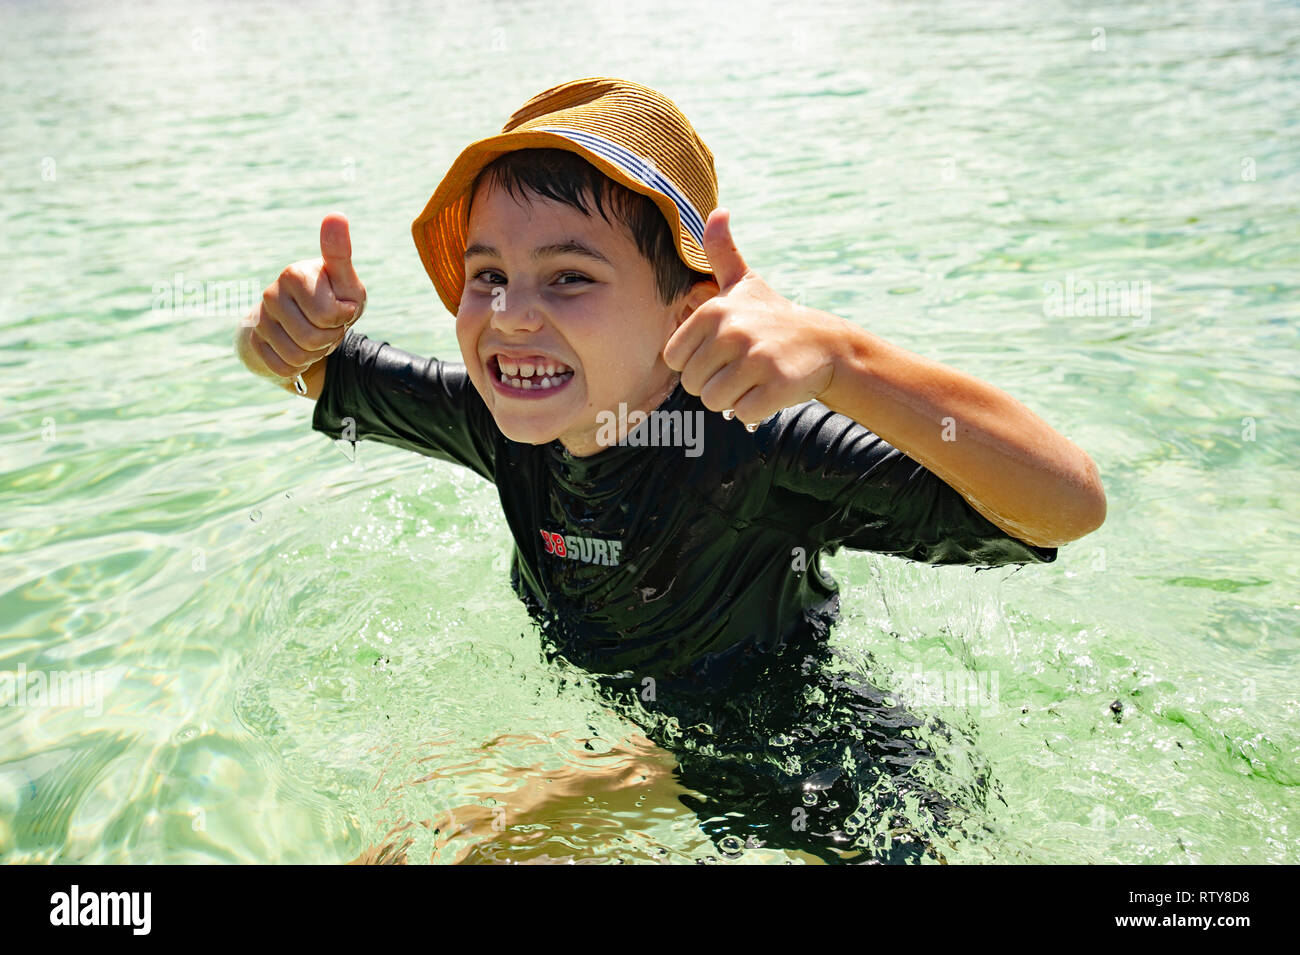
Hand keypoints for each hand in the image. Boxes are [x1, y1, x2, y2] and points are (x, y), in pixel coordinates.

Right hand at [240, 212, 366, 379]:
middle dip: (330, 339)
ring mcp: (259, 320)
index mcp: (293, 274)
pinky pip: (284, 368)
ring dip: (316, 353)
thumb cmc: (332, 298)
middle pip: (313, 338)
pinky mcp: (253, 344)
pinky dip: (300, 367)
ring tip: (316, 336)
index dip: (343, 319)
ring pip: (298, 356)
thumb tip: (335, 215)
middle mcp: (271, 294)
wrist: (303, 324)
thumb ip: (340, 254)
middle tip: (328, 325)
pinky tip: (299, 350)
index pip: (329, 315)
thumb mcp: (345, 281)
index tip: (341, 307)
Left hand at [661, 208, 839, 429]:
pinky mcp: (777, 385)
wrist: (825, 343)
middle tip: (742, 369)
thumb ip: (722, 251)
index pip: (675, 359)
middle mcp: (733, 331)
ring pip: (716, 402)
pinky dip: (754, 411)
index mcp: (713, 310)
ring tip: (754, 379)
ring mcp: (756, 359)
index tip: (721, 353)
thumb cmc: (773, 317)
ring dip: (733, 399)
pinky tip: (770, 391)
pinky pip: (743, 414)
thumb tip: (718, 211)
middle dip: (715, 384)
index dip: (696, 363)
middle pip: (694, 384)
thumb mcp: (745, 283)